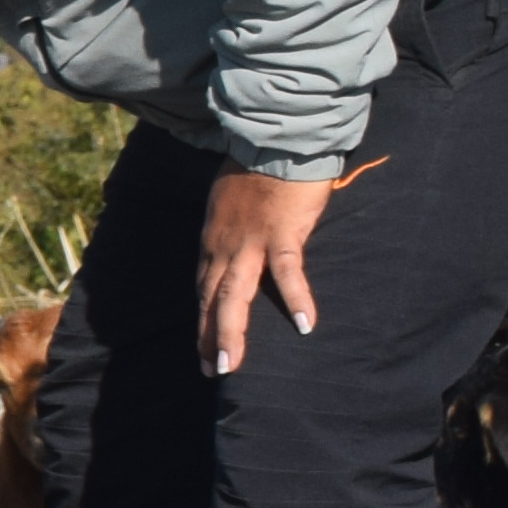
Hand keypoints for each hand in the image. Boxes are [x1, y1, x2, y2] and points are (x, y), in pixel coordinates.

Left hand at [197, 170, 335, 375]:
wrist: (275, 136)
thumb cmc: (259, 164)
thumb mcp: (231, 199)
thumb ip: (232, 224)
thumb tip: (237, 239)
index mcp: (214, 238)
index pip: (204, 285)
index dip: (202, 318)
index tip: (202, 346)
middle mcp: (224, 244)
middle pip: (211, 298)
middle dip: (208, 337)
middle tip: (211, 371)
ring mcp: (251, 241)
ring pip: (234, 295)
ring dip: (230, 332)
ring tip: (229, 366)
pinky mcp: (282, 232)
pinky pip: (287, 272)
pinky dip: (296, 298)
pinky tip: (306, 325)